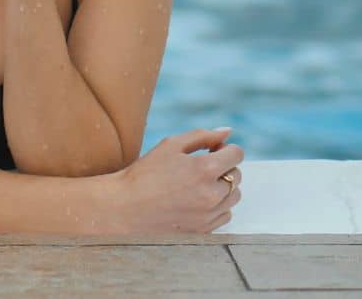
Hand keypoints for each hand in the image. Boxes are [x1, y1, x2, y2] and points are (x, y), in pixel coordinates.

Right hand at [93, 127, 242, 234]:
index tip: (212, 150)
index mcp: (205, 170)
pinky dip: (217, 206)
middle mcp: (211, 195)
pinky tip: (197, 201)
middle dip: (224, 167)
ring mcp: (208, 216)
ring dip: (223, 187)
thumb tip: (227, 131)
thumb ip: (203, 136)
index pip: (237, 154)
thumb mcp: (171, 145)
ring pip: (233, 196)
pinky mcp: (203, 231)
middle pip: (237, 175)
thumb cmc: (145, 174)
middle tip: (201, 167)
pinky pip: (225, 215)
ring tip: (198, 185)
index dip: (226, 148)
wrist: (124, 209)